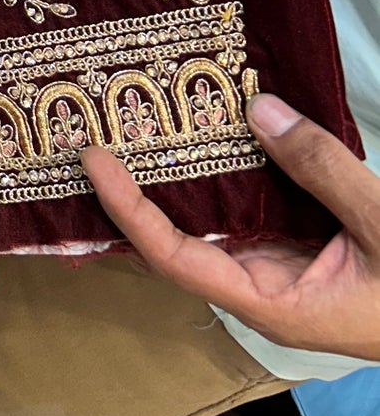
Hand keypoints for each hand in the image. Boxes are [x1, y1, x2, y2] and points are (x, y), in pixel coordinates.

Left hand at [83, 94, 379, 362]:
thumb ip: (323, 170)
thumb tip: (258, 110)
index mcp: (273, 305)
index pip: (175, 258)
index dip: (128, 211)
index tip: (93, 161)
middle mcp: (262, 291)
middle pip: (178, 242)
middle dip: (134, 193)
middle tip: (92, 131)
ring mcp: (280, 272)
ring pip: (211, 224)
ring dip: (173, 180)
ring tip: (131, 124)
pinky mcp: (300, 252)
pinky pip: (248, 213)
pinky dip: (223, 176)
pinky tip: (205, 134)